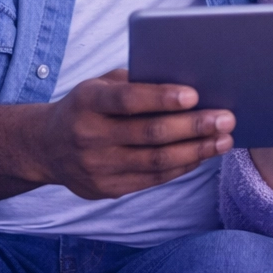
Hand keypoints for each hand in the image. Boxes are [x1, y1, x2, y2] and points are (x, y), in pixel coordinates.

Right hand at [36, 69, 232, 198]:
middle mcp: (89, 136)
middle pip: (150, 134)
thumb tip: (186, 83)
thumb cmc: (86, 106)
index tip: (194, 95)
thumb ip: (134, 82)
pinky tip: (202, 155)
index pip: (127, 100)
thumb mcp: (99, 85)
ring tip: (224, 139)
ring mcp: (97, 167)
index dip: (161, 98)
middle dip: (194, 126)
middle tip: (226, 118)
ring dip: (196, 150)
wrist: (46, 147)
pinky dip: (181, 166)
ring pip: (156, 161)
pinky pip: (152, 179)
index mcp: (86, 102)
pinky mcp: (106, 189)